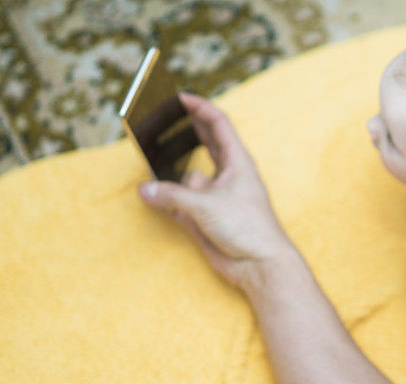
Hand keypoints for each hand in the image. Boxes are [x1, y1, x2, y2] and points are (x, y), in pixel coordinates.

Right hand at [138, 93, 289, 287]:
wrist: (260, 265)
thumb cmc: (247, 228)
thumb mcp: (207, 205)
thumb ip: (173, 195)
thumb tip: (145, 189)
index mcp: (237, 162)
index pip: (218, 124)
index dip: (200, 108)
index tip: (180, 97)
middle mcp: (228, 175)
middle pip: (205, 143)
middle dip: (186, 128)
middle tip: (163, 115)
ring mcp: (217, 196)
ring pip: (189, 174)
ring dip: (171, 167)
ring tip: (149, 154)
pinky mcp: (207, 216)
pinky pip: (182, 200)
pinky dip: (168, 196)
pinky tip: (151, 193)